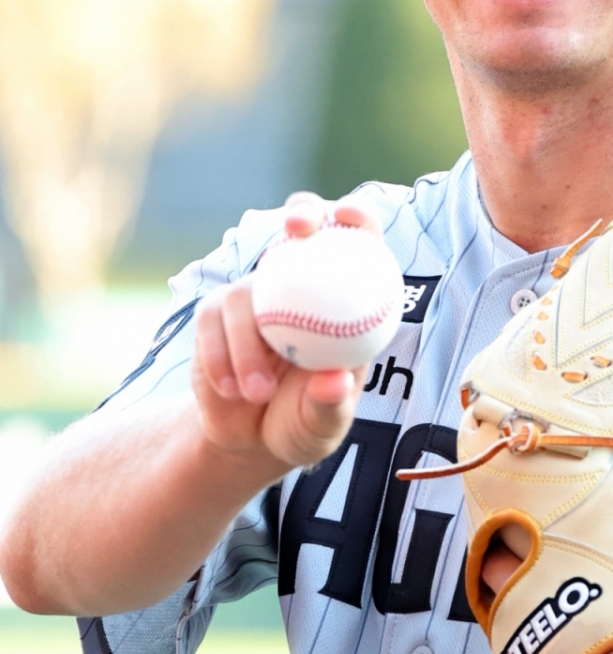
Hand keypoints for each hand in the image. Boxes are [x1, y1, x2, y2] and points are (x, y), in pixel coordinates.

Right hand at [192, 191, 379, 474]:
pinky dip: (220, 357)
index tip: (349, 217)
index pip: (360, 243)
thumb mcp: (322, 426)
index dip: (358, 218)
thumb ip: (329, 404)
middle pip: (302, 225)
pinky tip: (231, 389)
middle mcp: (301, 285)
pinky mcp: (215, 314)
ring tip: (259, 393)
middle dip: (302, 212)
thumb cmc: (304, 424)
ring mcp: (256, 295)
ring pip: (245, 291)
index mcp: (344, 301)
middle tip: (297, 229)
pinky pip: (211, 320)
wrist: (251, 441)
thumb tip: (332, 381)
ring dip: (248, 345)